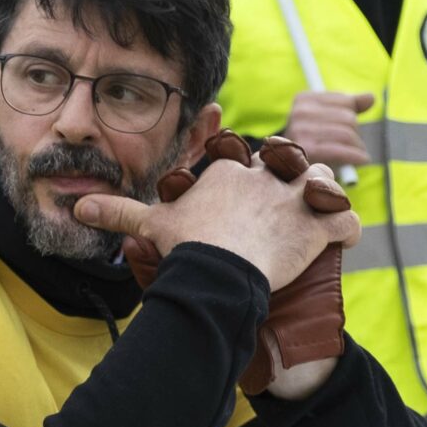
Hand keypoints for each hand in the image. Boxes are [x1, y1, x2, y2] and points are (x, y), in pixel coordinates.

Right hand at [105, 134, 355, 395]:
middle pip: (289, 163)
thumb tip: (79, 207)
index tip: (248, 182)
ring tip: (315, 216)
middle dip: (291, 177)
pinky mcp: (320, 224)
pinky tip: (342, 241)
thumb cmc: (186, 245)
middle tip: (286, 201)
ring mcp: (297, 196)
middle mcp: (267, 174)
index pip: (247, 157)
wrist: (218, 269)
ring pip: (323, 182)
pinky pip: (348, 222)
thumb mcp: (151, 225)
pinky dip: (348, 231)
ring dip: (322, 198)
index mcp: (229, 170)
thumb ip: (119, 213)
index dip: (250, 168)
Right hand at [282, 90, 374, 171]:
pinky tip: (362, 160)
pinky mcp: (305, 150)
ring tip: (356, 154)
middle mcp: (298, 112)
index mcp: (304, 99)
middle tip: (353, 145)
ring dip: (358, 147)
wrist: (291, 169)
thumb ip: (350, 106)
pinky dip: (356, 156)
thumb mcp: (330, 120)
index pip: (346, 101)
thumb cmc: (315, 142)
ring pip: (347, 134)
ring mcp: (300, 130)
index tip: (348, 128)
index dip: (352, 116)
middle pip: (348, 117)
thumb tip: (370, 98)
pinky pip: (342, 150)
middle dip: (355, 133)